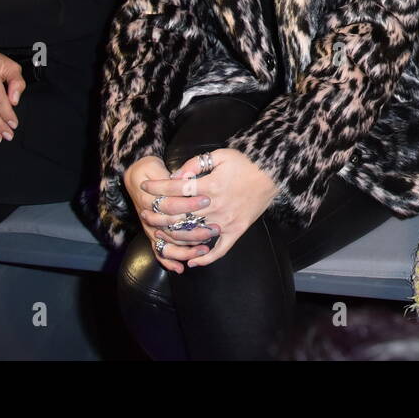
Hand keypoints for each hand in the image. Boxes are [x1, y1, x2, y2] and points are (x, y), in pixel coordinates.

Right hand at [125, 155, 206, 273]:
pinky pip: (159, 252)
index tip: (207, 199)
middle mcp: (148, 215)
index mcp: (151, 197)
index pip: (170, 202)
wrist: (134, 177)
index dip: (189, 202)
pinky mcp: (153, 235)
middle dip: (194, 230)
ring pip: (167, 244)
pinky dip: (168, 261)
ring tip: (204, 249)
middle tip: (214, 229)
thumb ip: (170, 172)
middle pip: (171, 227)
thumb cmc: (150, 171)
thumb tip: (183, 177)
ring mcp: (151, 227)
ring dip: (185, 249)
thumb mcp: (157, 166)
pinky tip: (181, 268)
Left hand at [142, 148, 276, 267]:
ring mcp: (226, 221)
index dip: (157, 187)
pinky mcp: (236, 231)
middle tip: (145, 212)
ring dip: (174, 236)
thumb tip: (176, 176)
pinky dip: (205, 259)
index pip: (175, 189)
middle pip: (179, 214)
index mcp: (210, 186)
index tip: (145, 186)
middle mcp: (216, 206)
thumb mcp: (220, 155)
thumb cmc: (245, 163)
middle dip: (158, 213)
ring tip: (159, 233)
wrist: (273, 174)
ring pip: (193, 233)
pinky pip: (220, 249)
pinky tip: (192, 262)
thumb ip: (196, 163)